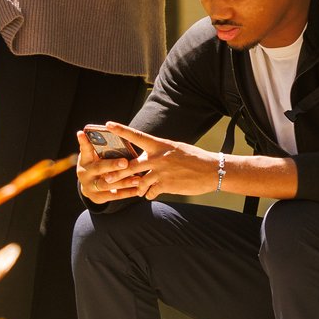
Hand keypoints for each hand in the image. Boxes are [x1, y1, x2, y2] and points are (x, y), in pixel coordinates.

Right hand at [76, 127, 146, 204]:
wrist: (89, 187)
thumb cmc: (97, 165)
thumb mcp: (94, 157)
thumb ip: (99, 149)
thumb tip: (109, 132)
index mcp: (84, 160)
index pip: (84, 149)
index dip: (83, 142)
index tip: (82, 132)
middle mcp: (85, 174)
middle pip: (99, 168)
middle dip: (112, 165)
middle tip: (125, 162)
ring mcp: (90, 187)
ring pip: (107, 184)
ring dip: (123, 182)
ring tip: (137, 179)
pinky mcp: (98, 198)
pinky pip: (114, 196)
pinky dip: (127, 193)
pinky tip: (138, 190)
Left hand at [105, 122, 221, 198]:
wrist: (211, 170)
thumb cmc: (195, 158)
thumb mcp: (176, 149)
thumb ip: (159, 153)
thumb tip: (147, 158)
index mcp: (160, 145)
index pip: (137, 136)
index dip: (121, 130)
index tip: (108, 124)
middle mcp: (158, 158)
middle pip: (129, 166)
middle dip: (116, 174)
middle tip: (107, 179)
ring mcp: (161, 172)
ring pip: (139, 182)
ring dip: (137, 188)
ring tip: (138, 191)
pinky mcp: (166, 185)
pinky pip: (150, 192)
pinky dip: (149, 194)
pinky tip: (152, 194)